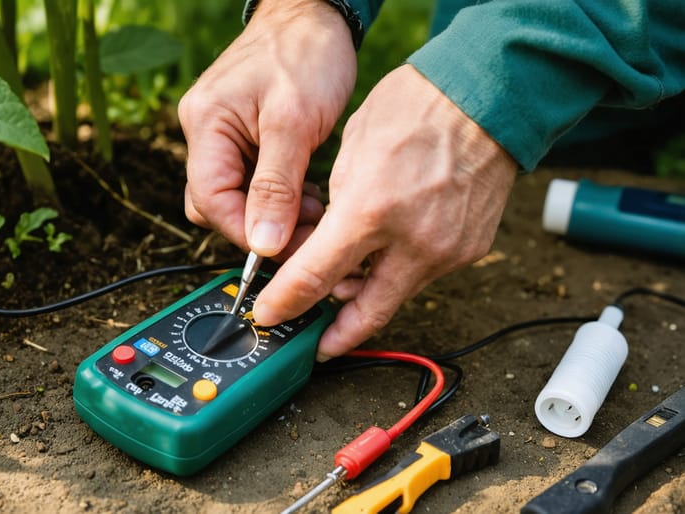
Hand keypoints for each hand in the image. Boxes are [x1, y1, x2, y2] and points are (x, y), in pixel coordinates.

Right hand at [178, 0, 355, 254]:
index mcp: (205, 125)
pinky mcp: (243, 138)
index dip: (245, 232)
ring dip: (273, 214)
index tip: (285, 248)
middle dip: (260, 226)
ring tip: (315, 209)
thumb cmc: (305, 54)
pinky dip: (279, 197)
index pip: (210, 200)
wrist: (315, 14)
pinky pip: (251, 182)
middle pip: (216, 204)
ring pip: (236, 198)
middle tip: (308, 230)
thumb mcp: (294, 122)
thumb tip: (263, 244)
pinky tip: (308, 193)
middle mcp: (204, 133)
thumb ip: (276, 187)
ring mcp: (222, 136)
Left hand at [251, 64, 518, 360]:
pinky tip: (385, 259)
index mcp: (370, 210)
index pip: (315, 276)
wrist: (486, 97)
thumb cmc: (413, 109)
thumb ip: (336, 210)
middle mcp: (412, 241)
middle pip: (365, 312)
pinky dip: (399, 273)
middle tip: (316, 344)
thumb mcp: (351, 152)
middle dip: (336, 337)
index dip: (286, 304)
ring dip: (367, 299)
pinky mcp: (469, 250)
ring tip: (344, 293)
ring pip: (395, 295)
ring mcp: (447, 251)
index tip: (269, 315)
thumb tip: (322, 245)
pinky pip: (424, 275)